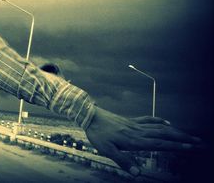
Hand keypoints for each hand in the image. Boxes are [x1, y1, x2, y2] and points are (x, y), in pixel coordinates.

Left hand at [84, 106, 201, 176]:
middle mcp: (138, 132)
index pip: (160, 143)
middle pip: (165, 134)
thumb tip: (138, 173)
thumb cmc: (98, 134)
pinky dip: (159, 121)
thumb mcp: (107, 150)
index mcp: (135, 140)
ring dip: (175, 131)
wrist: (90, 115)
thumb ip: (123, 161)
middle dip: (182, 138)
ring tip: (188, 135)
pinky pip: (148, 120)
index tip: (190, 147)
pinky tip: (167, 123)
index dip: (176, 145)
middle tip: (198, 142)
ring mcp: (135, 125)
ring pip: (160, 127)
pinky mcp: (131, 121)